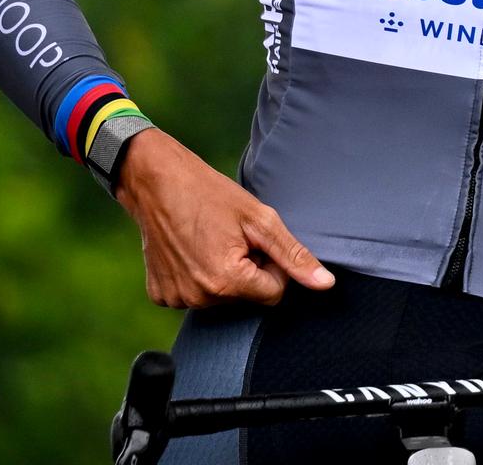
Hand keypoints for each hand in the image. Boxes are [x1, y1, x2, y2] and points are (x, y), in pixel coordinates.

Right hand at [113, 128, 334, 308]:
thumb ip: (294, 256)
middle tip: (233, 238)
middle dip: (249, 270)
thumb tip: (326, 285)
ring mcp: (176, 299)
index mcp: (227, 282)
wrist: (157, 182)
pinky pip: (195, 295)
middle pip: (248, 297)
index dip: (274, 266)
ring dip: (225, 274)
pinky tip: (192, 250)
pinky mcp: (160, 295)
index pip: (275, 293)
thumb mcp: (261, 220)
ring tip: (211, 241)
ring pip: (223, 298)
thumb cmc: (211, 195)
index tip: (258, 242)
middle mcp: (199, 299)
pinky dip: (199, 277)